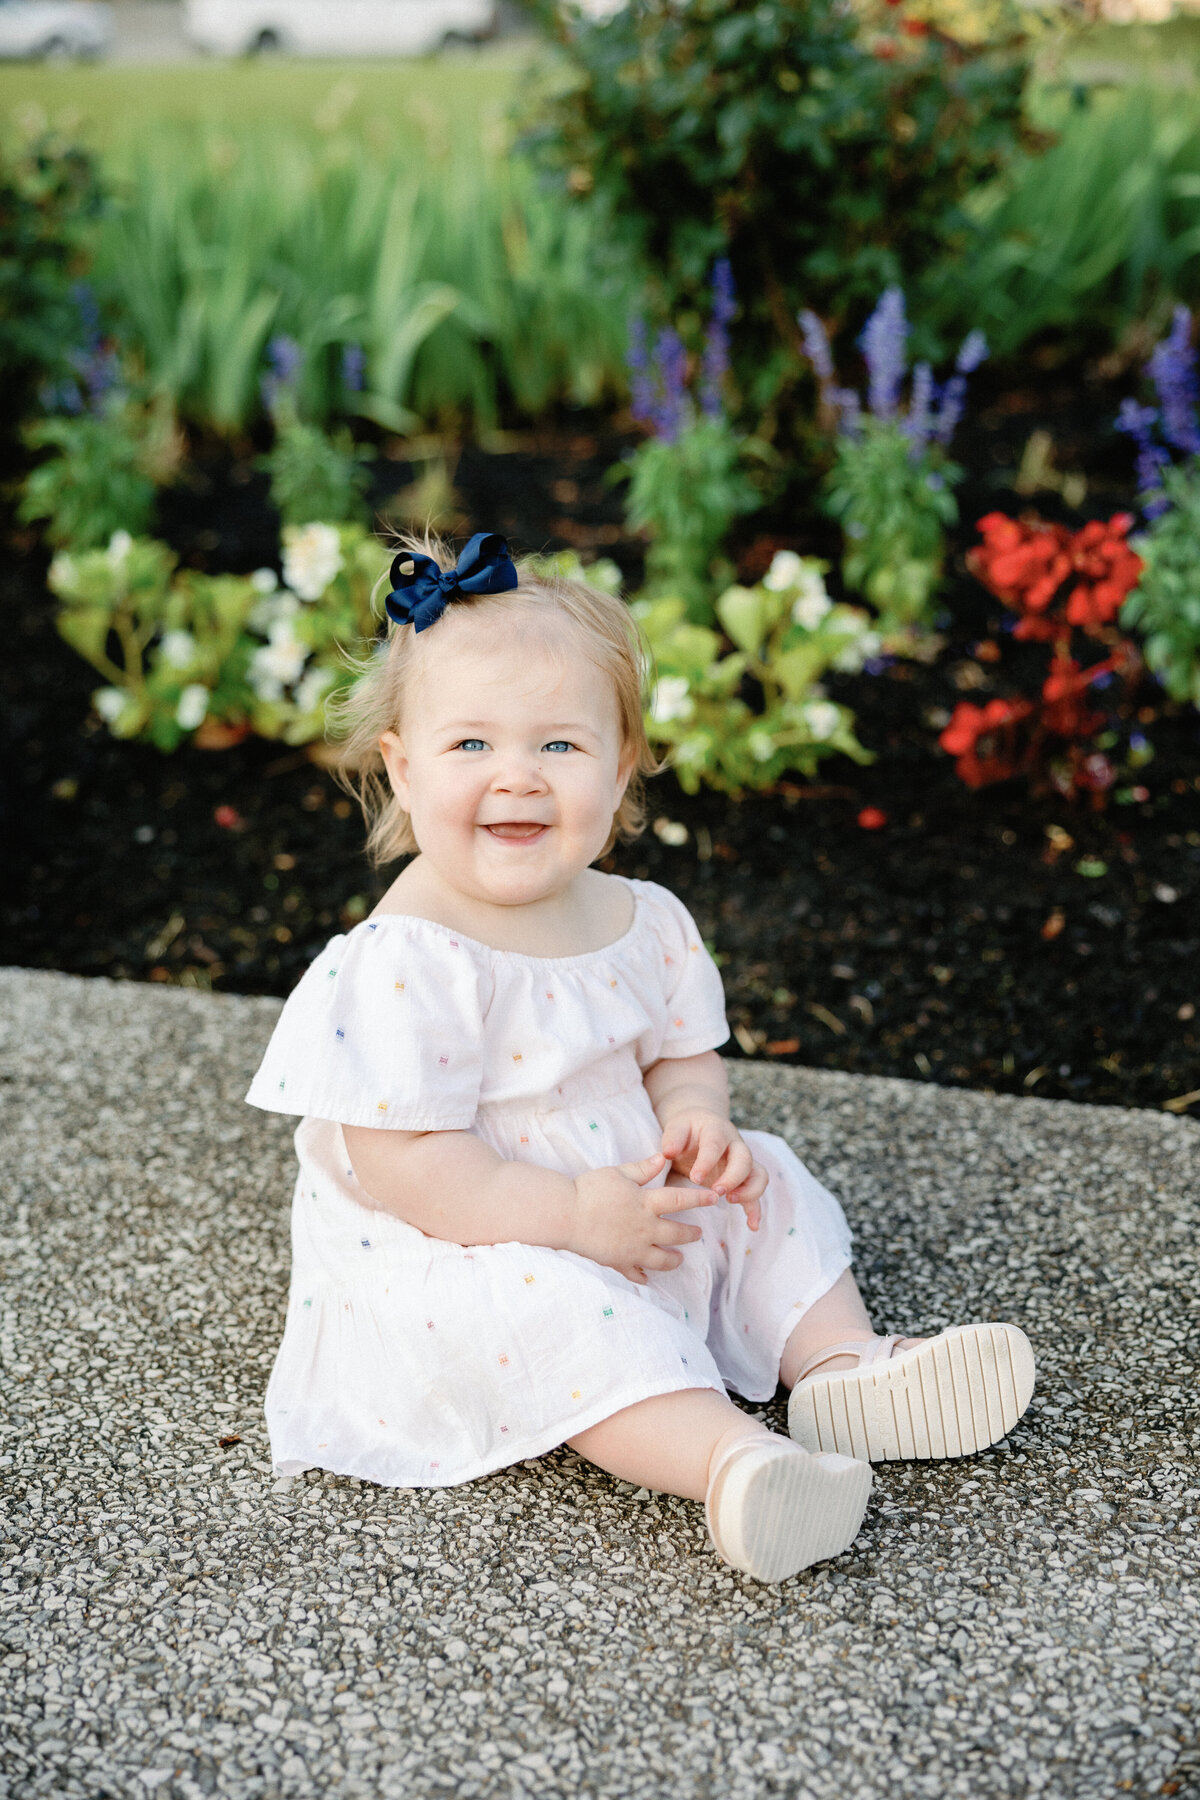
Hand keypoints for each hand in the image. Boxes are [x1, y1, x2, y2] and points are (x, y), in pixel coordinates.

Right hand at [569, 1151, 714, 1286]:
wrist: (566, 1216)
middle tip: (699, 1234)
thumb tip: (663, 1157)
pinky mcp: (619, 1262)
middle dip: (691, 1234)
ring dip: (674, 1259)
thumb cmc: (589, 1190)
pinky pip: (635, 1273)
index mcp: (646, 1203)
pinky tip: (647, 1278)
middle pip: (677, 1234)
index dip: (699, 1198)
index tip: (714, 1198)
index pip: (680, 1199)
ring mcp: (633, 1249)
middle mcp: (645, 1228)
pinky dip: (643, 1276)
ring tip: (679, 1259)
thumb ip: (642, 1168)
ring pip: (662, 1259)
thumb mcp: (617, 1173)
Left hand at [660, 1109, 767, 1230]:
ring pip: (758, 1175)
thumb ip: (672, 1138)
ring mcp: (743, 1162)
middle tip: (716, 1192)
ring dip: (749, 1191)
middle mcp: (735, 1145)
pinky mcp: (745, 1178)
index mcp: (717, 1130)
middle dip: (733, 1177)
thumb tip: (668, 1153)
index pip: (715, 1144)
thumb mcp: (677, 1128)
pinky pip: (757, 1192)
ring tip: (731, 1201)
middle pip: (744, 1159)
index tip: (695, 1178)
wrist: (701, 1127)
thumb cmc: (687, 1130)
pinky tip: (752, 1225)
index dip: (707, 1161)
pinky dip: (756, 1209)